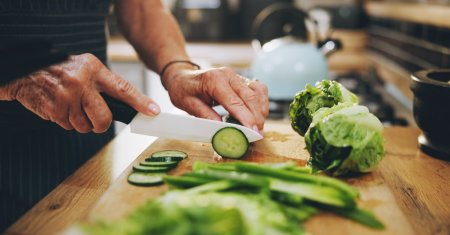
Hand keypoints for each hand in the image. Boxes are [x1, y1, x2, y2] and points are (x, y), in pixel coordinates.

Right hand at [0, 53, 159, 132]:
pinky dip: (65, 121)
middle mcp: (82, 82)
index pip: (123, 88)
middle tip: (92, 117)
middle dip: (100, 124)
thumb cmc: (61, 70)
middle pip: (104, 118)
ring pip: (85, 126)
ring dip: (79, 122)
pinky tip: (59, 106)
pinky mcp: (54, 109)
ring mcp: (67, 96)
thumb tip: (128, 106)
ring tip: (70, 104)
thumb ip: (104, 84)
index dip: (140, 102)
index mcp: (94, 69)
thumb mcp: (85, 68)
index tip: (153, 112)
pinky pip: (69, 126)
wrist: (25, 70)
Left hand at [163, 66, 268, 132]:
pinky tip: (258, 115)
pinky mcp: (241, 79)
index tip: (253, 131)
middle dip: (257, 117)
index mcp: (214, 80)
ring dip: (262, 110)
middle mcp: (228, 75)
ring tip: (258, 127)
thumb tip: (223, 129)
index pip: (235, 101)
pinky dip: (261, 103)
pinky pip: (258, 89)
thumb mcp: (189, 105)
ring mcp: (236, 76)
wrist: (182, 76)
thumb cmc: (183, 90)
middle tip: (258, 134)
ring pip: (258, 92)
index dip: (246, 117)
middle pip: (250, 96)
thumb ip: (206, 116)